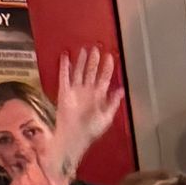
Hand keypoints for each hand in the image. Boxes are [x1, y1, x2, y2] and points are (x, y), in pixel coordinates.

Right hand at [46, 48, 122, 183]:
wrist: (75, 136)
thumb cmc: (91, 130)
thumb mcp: (107, 117)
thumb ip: (113, 103)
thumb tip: (121, 90)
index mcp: (99, 96)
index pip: (104, 78)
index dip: (107, 68)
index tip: (110, 57)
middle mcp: (87, 91)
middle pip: (91, 72)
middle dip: (94, 61)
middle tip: (96, 48)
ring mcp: (75, 91)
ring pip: (79, 72)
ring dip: (81, 61)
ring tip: (84, 49)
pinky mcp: (64, 92)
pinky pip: (64, 77)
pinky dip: (64, 67)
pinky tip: (65, 57)